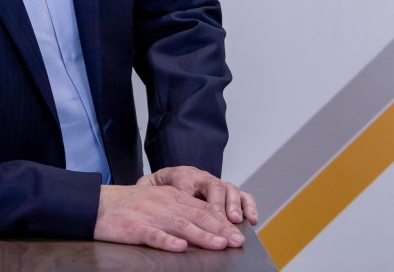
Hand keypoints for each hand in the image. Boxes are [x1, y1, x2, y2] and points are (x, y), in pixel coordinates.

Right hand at [94, 181, 244, 251]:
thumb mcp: (157, 199)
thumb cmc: (129, 205)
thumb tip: (204, 223)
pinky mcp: (134, 228)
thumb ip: (178, 208)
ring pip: (180, 225)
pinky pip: (153, 235)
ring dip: (202, 235)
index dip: (222, 221)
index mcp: (170, 195)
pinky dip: (167, 241)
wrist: (98, 203)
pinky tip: (179, 248)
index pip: (202, 208)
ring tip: (219, 244)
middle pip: (196, 215)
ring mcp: (150, 215)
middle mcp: (164, 203)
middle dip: (220, 229)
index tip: (237, 233)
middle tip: (237, 241)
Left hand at [139, 166, 258, 225]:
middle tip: (222, 219)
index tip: (189, 203)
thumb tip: (141, 191)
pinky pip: (244, 196)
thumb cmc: (162, 187)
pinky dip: (249, 206)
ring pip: (229, 189)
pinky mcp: (229, 193)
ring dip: (233, 205)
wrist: (172, 179)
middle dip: (218, 203)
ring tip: (234, 220)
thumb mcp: (149, 186)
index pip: (183, 180)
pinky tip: (251, 219)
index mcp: (180, 173)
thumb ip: (145, 188)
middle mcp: (201, 177)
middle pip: (211, 185)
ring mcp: (216, 184)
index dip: (187, 192)